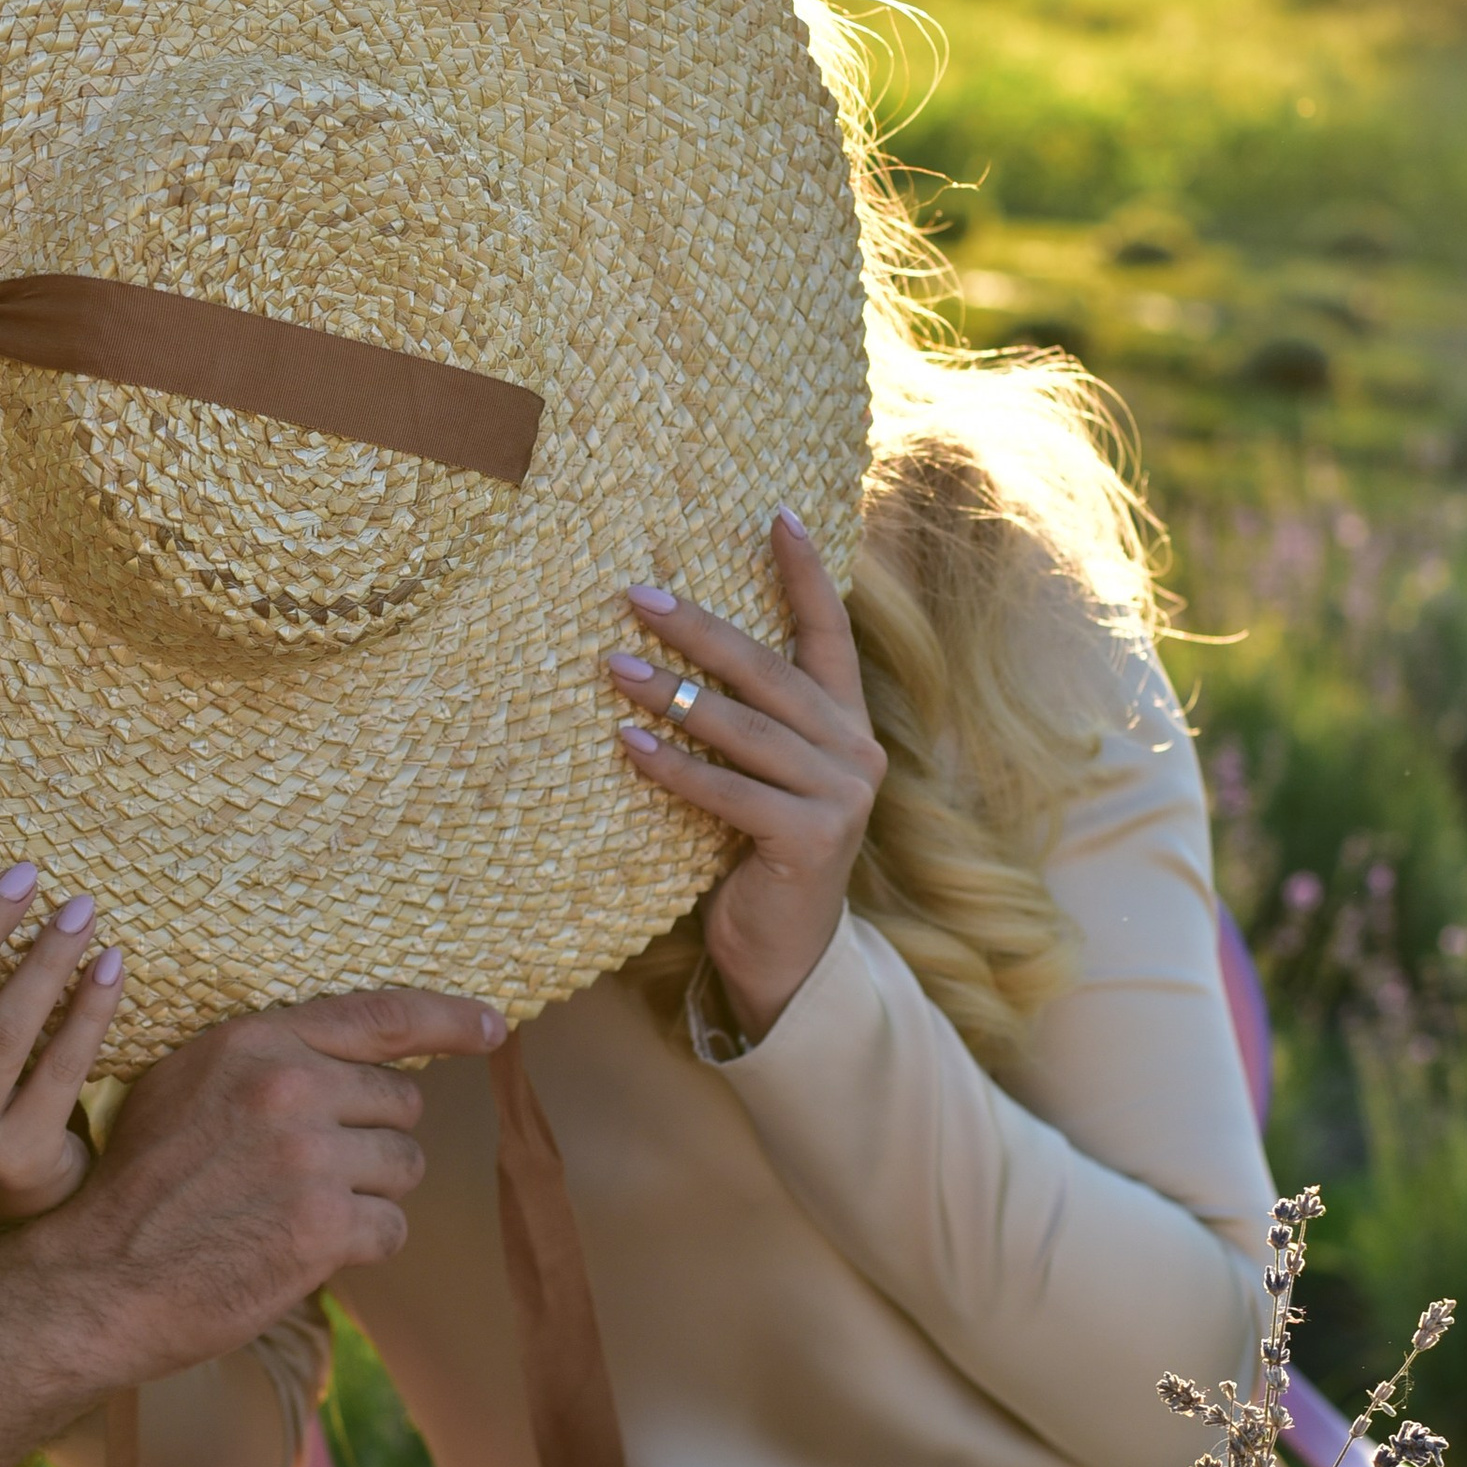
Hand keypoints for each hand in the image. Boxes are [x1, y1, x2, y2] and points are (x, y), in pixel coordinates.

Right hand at [29, 984, 499, 1378]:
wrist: (99, 1278)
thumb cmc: (138, 1186)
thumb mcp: (185, 1087)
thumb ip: (263, 1063)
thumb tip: (350, 1063)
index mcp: (256, 1042)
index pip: (382, 1015)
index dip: (450, 1020)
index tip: (493, 1027)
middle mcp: (291, 1088)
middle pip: (400, 1104)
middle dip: (372, 1140)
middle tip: (311, 1174)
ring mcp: (311, 1158)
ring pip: (404, 1167)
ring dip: (370, 1195)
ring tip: (301, 1212)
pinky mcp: (324, 1227)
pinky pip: (390, 1228)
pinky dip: (361, 1244)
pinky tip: (304, 1250)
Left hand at [607, 506, 886, 1045]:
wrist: (785, 952)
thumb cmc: (759, 849)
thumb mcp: (763, 774)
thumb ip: (750, 717)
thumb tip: (671, 643)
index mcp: (846, 722)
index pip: (830, 632)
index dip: (806, 573)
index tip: (776, 514)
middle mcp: (855, 749)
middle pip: (770, 670)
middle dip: (701, 628)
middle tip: (637, 594)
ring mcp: (840, 795)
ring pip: (746, 728)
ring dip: (673, 694)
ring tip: (612, 664)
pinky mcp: (813, 839)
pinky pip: (729, 792)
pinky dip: (674, 768)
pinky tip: (626, 745)